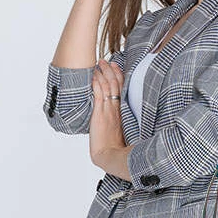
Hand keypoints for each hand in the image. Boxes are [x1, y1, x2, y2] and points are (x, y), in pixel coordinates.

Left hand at [90, 59, 130, 175]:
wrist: (109, 156)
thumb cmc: (115, 149)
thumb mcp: (119, 132)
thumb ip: (118, 122)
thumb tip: (115, 119)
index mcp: (122, 113)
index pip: (122, 90)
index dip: (120, 77)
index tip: (117, 67)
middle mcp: (116, 109)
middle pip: (116, 85)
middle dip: (112, 71)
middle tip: (108, 61)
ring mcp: (108, 110)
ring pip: (108, 86)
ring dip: (104, 73)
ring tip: (100, 63)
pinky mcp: (100, 113)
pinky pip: (99, 94)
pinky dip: (97, 83)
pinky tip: (94, 75)